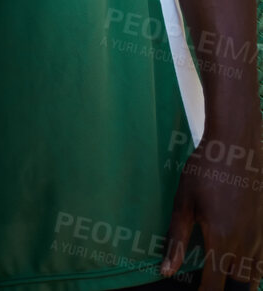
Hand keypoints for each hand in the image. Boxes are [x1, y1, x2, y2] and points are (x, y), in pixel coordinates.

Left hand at [161, 136, 262, 287]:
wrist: (236, 145)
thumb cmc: (205, 170)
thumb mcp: (183, 202)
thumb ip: (176, 240)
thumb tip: (166, 272)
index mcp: (221, 241)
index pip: (215, 287)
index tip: (195, 290)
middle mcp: (245, 245)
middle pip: (237, 286)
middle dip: (223, 288)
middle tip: (209, 280)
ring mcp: (260, 237)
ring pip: (253, 277)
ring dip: (239, 280)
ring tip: (222, 272)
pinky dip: (253, 268)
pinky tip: (239, 259)